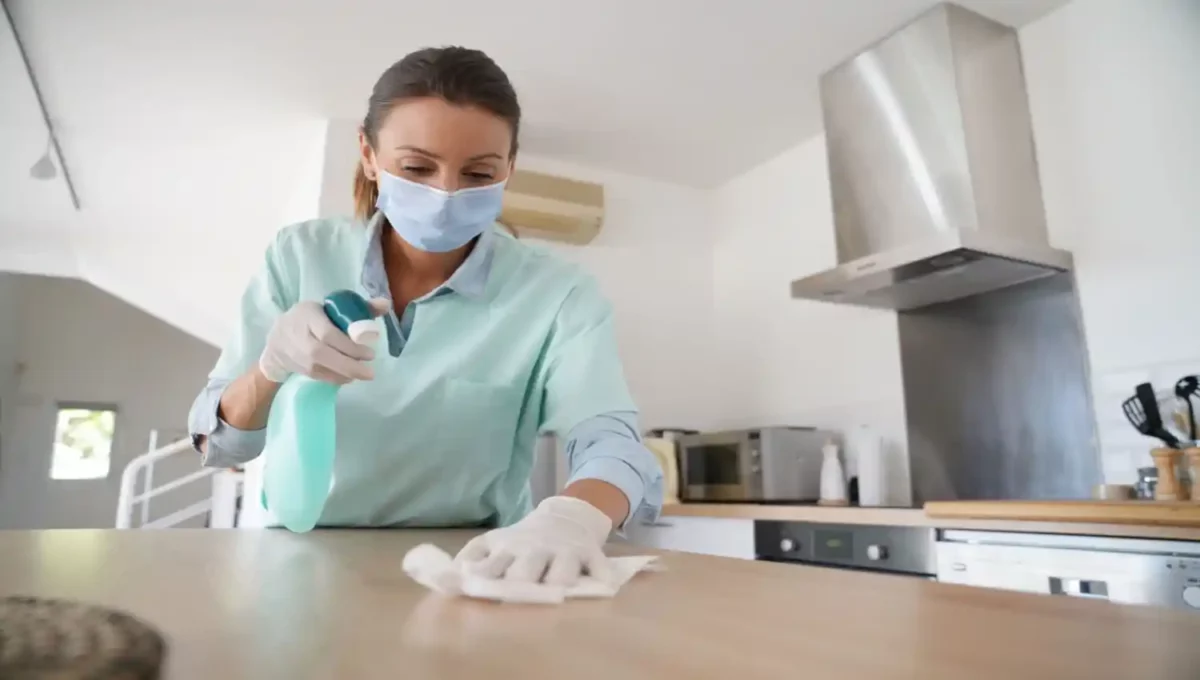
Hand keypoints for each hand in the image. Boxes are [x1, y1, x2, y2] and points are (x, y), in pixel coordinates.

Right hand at [258, 298, 389, 383]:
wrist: (277, 339)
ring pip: (322, 368)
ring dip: (345, 373)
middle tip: (371, 371)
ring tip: (363, 373)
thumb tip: (386, 304)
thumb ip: (359, 307)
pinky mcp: (300, 369)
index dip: (350, 346)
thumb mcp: (329, 307)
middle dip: (350, 364)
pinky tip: (350, 377)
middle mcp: (300, 337)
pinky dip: (337, 379)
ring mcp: (297, 355)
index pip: (328, 334)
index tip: (370, 352)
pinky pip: (321, 377)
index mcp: (309, 316)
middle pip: (324, 354)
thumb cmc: (309, 319)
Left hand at [454, 496, 613, 585]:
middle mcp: (535, 549)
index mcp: (508, 547)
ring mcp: (564, 551)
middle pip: (526, 569)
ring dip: (559, 580)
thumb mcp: (494, 542)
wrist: (565, 516)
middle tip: (516, 592)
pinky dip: (601, 577)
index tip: (475, 585)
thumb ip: (469, 558)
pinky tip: (600, 585)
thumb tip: (444, 581)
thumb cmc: (523, 539)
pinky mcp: (590, 553)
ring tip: (556, 590)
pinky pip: (598, 567)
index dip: (483, 577)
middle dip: (520, 582)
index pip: (492, 564)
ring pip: (562, 570)